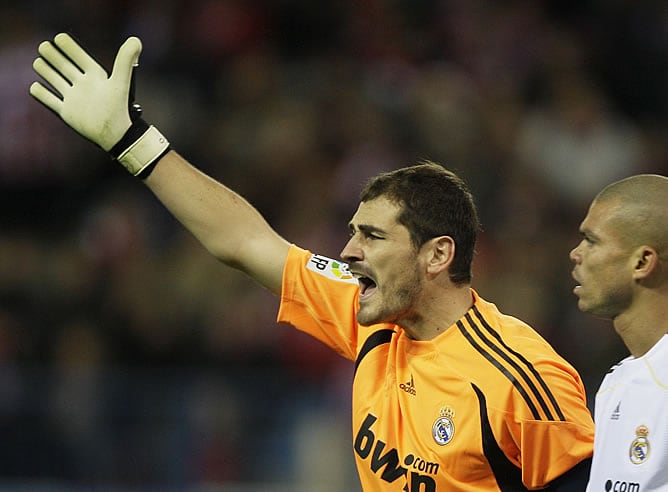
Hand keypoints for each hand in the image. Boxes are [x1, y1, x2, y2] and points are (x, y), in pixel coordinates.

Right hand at [30, 33, 141, 151]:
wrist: (115, 136)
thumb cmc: (120, 109)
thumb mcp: (121, 81)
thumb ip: (125, 60)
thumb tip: (136, 39)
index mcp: (96, 78)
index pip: (81, 58)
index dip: (71, 48)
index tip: (59, 37)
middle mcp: (84, 87)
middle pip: (65, 68)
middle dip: (54, 57)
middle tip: (43, 46)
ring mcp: (75, 100)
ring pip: (56, 81)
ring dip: (46, 71)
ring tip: (38, 61)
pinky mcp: (68, 113)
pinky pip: (51, 101)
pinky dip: (42, 94)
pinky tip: (35, 86)